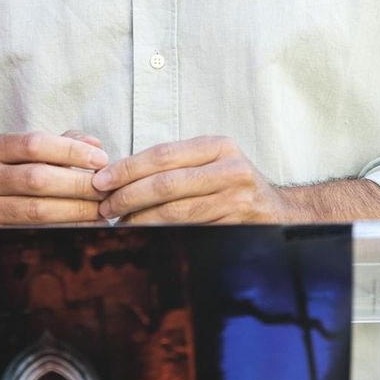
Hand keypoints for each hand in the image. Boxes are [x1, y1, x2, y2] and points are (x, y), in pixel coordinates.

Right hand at [0, 130, 109, 226]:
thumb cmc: (16, 176)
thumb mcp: (32, 155)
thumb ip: (62, 144)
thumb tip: (95, 145)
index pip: (35, 144)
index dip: (71, 151)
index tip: (102, 160)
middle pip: (38, 178)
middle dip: (79, 184)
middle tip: (106, 189)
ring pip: (37, 209)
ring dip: (76, 209)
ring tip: (101, 209)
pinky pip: (34, 231)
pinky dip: (65, 228)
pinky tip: (85, 225)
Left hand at [92, 136, 286, 225]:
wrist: (279, 212)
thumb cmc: (231, 185)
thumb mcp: (211, 162)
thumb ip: (174, 164)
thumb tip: (117, 175)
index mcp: (219, 146)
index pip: (162, 155)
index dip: (127, 168)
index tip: (100, 180)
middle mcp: (230, 169)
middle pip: (166, 183)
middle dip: (127, 196)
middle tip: (104, 206)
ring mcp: (236, 200)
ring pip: (175, 212)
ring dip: (140, 219)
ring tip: (118, 222)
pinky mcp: (236, 226)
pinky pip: (189, 231)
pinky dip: (160, 233)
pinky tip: (143, 233)